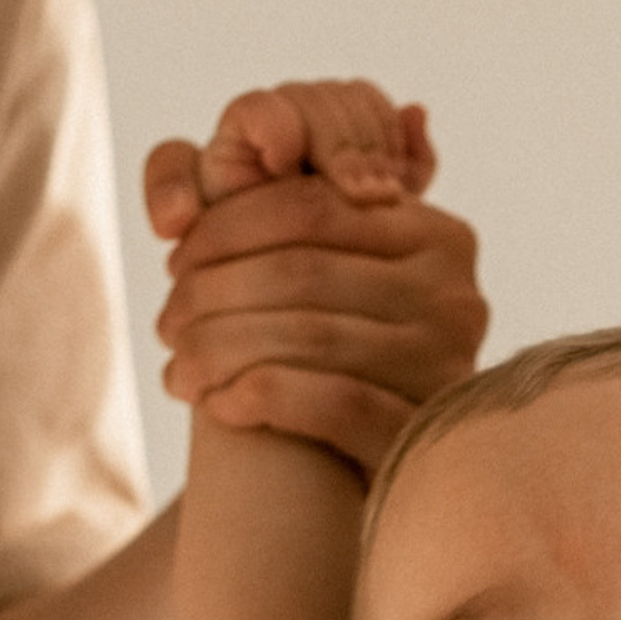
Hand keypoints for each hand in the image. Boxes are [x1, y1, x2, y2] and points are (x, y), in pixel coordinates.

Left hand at [141, 83, 483, 476]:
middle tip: (165, 324)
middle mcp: (456, 295)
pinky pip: (330, 401)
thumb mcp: (327, 276)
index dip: (226, 226)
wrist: (352, 493)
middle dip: (213, 294)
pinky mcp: (424, 434)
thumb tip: (325, 127)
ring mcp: (447, 367)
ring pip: (308, 334)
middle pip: (301, 269)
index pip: (311, 204)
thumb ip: (305, 200)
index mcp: (435, 236)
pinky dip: (259, 397)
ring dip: (219, 350)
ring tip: (176, 371)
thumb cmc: (333, 370)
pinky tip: (217, 406)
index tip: (174, 259)